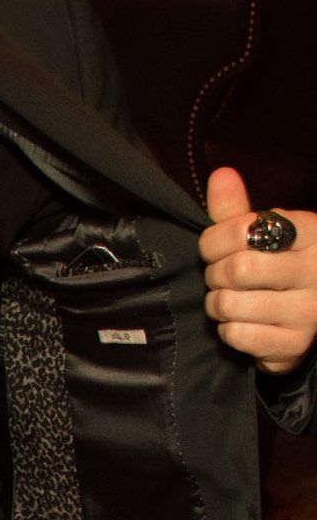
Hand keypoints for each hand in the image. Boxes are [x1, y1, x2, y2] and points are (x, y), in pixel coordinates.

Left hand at [200, 167, 316, 376]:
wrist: (305, 317)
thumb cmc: (278, 268)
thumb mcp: (262, 234)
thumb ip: (237, 210)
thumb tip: (221, 175)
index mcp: (311, 233)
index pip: (246, 230)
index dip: (215, 241)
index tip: (213, 250)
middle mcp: (316, 270)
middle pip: (237, 270)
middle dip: (215, 275)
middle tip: (220, 278)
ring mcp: (310, 311)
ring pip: (232, 304)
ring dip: (217, 304)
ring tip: (228, 300)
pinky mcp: (296, 344)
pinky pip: (238, 335)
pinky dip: (228, 330)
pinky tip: (241, 323)